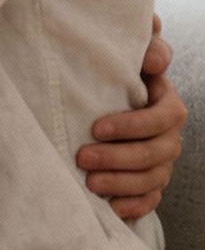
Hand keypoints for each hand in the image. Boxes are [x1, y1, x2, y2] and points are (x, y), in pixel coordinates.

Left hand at [79, 14, 185, 219]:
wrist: (102, 105)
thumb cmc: (112, 77)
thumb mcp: (124, 57)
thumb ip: (142, 44)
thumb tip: (151, 41)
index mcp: (164, 103)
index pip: (162, 116)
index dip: (133, 124)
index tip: (96, 126)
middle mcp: (168, 134)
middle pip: (156, 152)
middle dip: (120, 157)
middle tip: (82, 157)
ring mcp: (162, 161)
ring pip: (153, 178)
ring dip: (121, 182)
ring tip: (89, 183)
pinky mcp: (151, 183)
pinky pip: (151, 199)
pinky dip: (134, 205)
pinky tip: (112, 208)